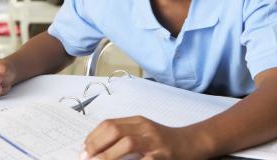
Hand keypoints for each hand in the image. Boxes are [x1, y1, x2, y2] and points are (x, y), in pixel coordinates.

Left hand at [81, 116, 203, 159]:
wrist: (193, 143)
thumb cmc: (166, 140)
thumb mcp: (144, 131)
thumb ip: (124, 135)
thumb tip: (98, 147)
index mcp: (138, 121)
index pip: (109, 124)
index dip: (93, 136)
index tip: (83, 148)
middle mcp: (145, 128)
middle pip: (115, 130)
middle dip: (96, 145)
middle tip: (85, 157)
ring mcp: (154, 142)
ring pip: (127, 143)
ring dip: (108, 155)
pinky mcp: (163, 156)